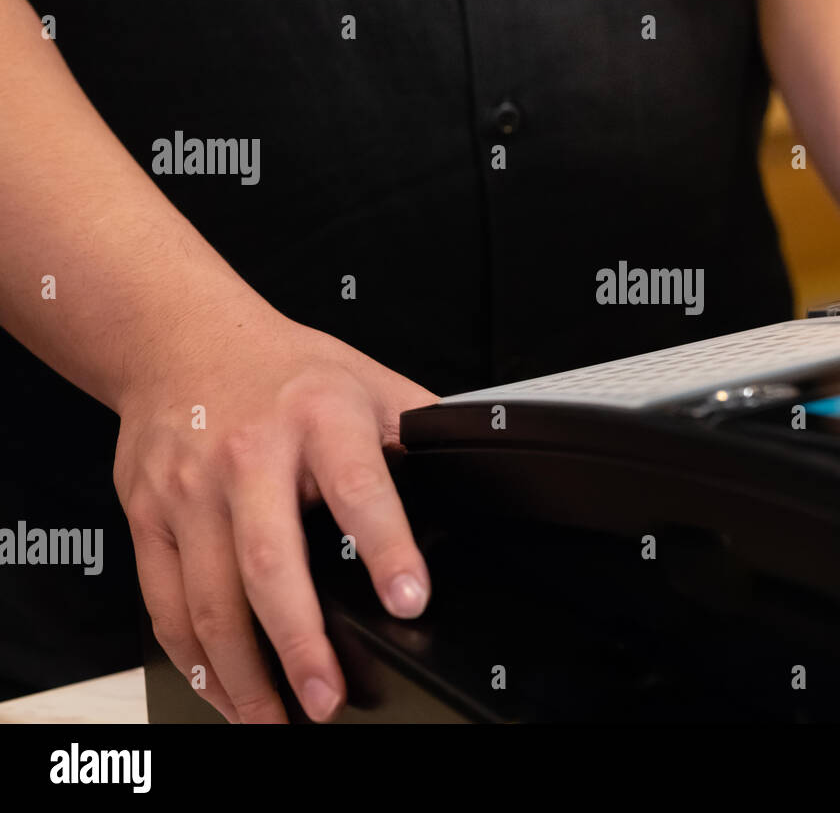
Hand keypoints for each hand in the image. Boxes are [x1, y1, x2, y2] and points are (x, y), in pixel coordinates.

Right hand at [113, 307, 438, 722]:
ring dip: (241, 672)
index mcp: (320, 417)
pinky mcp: (146, 514)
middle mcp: (249, 454)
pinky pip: (164, 602)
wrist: (181, 338)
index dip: (387, 547)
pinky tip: (223, 686)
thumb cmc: (286, 369)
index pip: (359, 487)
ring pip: (208, 597)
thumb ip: (420, 431)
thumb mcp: (369, 381)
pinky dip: (192, 657)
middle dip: (299, 640)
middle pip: (269, 561)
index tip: (409, 597)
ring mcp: (189, 487)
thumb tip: (477, 474)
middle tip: (326, 697)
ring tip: (275, 717)